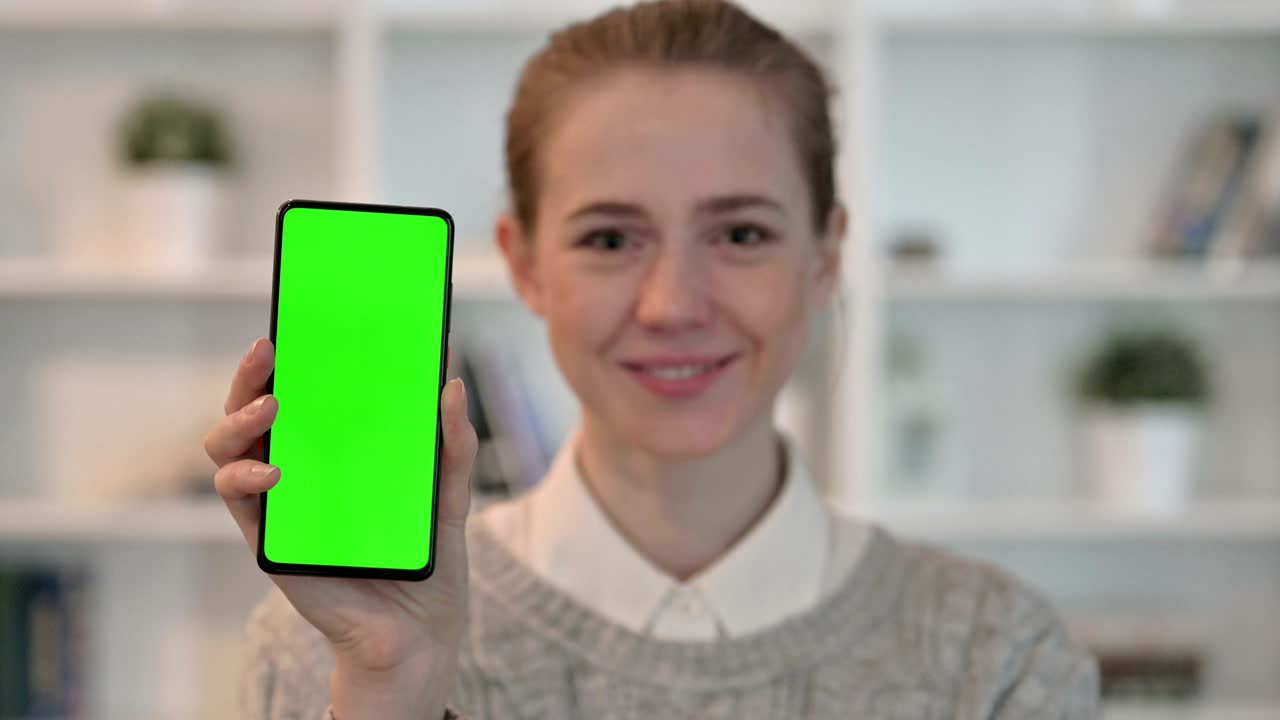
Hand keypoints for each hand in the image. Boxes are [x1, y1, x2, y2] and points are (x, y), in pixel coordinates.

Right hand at [204, 338, 476, 719]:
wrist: (418, 634)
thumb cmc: (428, 560)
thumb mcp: (450, 496)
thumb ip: (453, 446)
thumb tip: (452, 385)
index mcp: (338, 449)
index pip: (306, 392)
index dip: (296, 355)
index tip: (302, 321)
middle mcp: (300, 466)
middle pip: (254, 408)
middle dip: (251, 373)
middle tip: (271, 347)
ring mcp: (278, 500)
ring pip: (228, 445)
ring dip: (239, 417)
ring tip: (273, 406)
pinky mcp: (267, 537)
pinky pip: (236, 496)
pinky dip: (244, 475)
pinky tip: (274, 469)